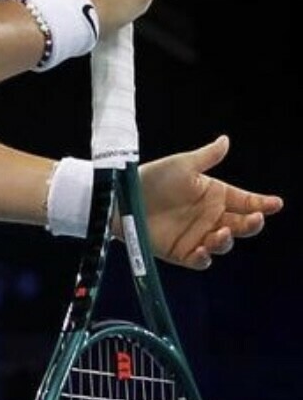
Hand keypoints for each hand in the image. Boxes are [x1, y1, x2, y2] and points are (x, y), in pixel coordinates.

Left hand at [135, 135, 283, 269]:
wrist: (123, 199)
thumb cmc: (152, 178)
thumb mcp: (181, 165)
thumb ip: (206, 157)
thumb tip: (226, 140)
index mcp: (215, 195)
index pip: (245, 200)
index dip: (262, 203)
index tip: (276, 203)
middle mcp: (211, 217)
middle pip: (241, 225)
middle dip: (252, 224)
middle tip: (255, 218)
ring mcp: (198, 235)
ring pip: (224, 244)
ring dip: (226, 241)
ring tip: (221, 233)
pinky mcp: (182, 252)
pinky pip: (200, 260)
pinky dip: (205, 258)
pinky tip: (203, 250)